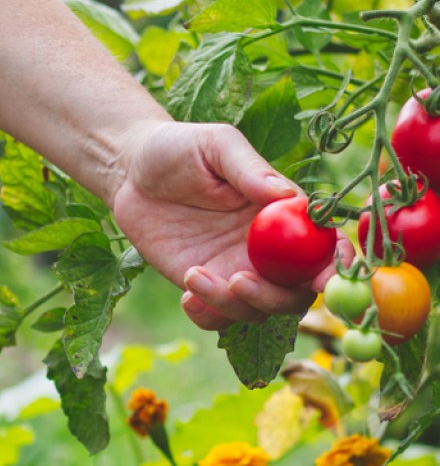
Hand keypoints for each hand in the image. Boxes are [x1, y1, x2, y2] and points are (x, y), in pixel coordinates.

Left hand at [110, 120, 336, 330]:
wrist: (132, 172)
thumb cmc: (180, 149)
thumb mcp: (216, 146)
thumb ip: (249, 170)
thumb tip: (286, 195)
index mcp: (284, 214)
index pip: (325, 247)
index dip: (335, 267)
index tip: (322, 278)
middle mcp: (268, 249)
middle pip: (295, 293)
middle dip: (276, 298)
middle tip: (238, 281)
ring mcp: (236, 269)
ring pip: (257, 311)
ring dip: (232, 306)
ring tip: (193, 274)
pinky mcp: (204, 285)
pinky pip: (218, 319)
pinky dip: (208, 317)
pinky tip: (186, 294)